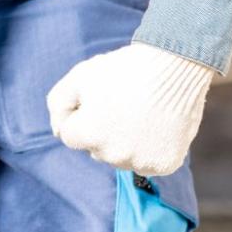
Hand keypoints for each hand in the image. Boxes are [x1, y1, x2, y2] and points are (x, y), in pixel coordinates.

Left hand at [45, 41, 219, 176]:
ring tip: (141, 113)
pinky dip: (150, 148)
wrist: (174, 65)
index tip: (99, 99)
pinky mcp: (165, 165)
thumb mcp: (80, 76)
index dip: (82, 115)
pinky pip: (148, 163)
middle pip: (96, 149)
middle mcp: (113, 155)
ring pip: (122, 158)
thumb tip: (58, 132)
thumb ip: (58, 104)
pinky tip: (156, 125)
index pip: (71, 136)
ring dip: (125, 142)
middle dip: (102, 130)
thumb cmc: (124, 69)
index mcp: (88, 134)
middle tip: (123, 104)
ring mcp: (140, 162)